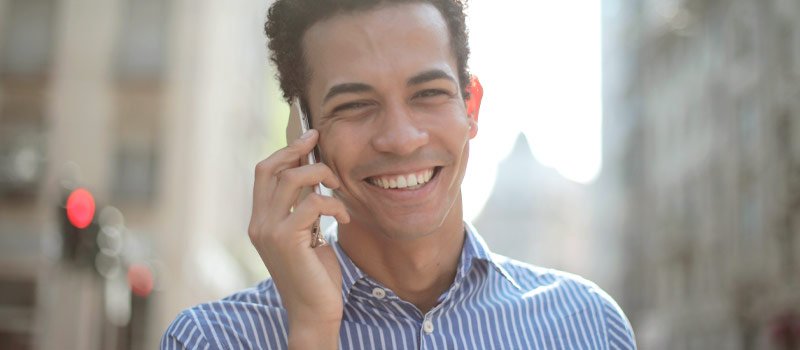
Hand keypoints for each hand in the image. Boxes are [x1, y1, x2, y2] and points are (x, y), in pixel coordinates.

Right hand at [248, 129, 348, 342]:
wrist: (314, 312)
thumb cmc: (316, 274)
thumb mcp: (308, 233)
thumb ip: (304, 207)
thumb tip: (315, 173)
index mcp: (261, 220)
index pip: (264, 172)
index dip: (285, 151)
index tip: (309, 137)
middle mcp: (258, 223)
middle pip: (270, 168)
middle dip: (298, 150)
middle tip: (320, 141)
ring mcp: (269, 231)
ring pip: (292, 180)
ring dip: (322, 176)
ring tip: (338, 189)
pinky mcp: (286, 240)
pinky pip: (313, 203)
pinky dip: (334, 204)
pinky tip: (344, 217)